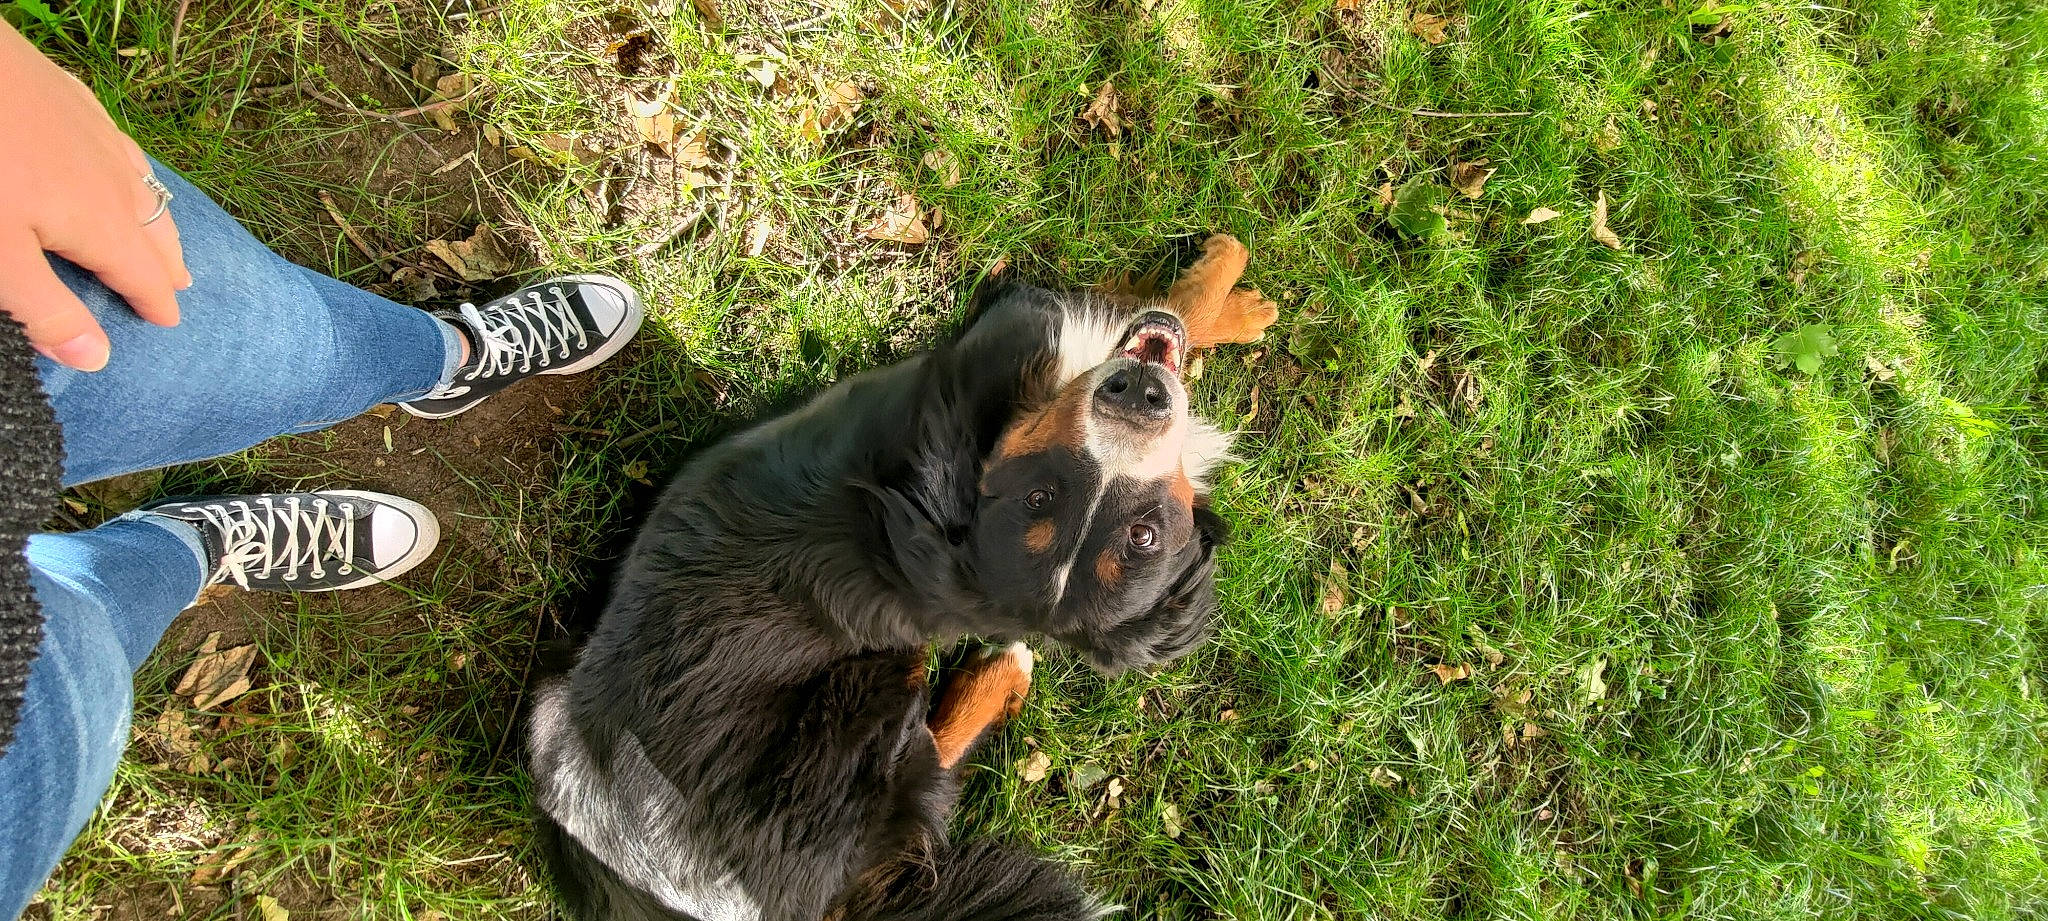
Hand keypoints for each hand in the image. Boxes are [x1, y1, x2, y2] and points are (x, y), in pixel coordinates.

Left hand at [0, 22, 190, 370]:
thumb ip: (44, 309)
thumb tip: (98, 359)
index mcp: (100, 224)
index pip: (142, 275)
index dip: (156, 302)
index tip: (170, 323)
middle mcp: (112, 180)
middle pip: (153, 229)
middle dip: (166, 259)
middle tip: (180, 282)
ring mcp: (94, 135)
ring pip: (141, 184)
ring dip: (156, 215)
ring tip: (162, 231)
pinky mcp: (70, 99)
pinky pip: (118, 142)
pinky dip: (131, 166)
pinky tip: (120, 160)